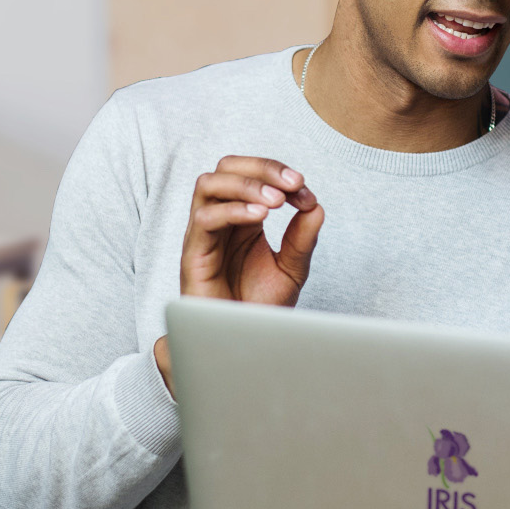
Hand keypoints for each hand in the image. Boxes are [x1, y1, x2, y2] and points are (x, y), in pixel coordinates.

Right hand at [154, 157, 323, 395]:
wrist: (242, 340)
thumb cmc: (261, 305)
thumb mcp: (292, 268)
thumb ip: (303, 238)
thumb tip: (316, 206)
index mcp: (244, 217)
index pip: (254, 174)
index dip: (279, 173)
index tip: (305, 191)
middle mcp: (221, 219)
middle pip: (226, 167)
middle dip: (262, 168)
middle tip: (293, 184)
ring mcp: (205, 234)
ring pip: (209, 184)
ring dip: (246, 185)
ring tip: (276, 202)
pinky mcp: (193, 253)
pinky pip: (203, 219)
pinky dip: (231, 211)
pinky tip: (258, 218)